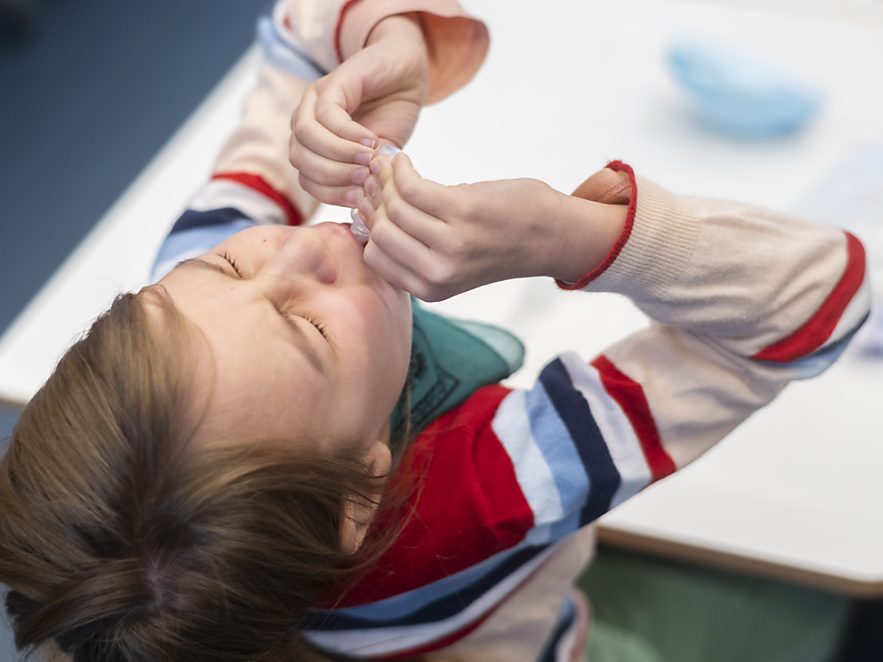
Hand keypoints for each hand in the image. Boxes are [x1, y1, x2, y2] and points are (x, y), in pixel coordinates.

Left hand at [289, 15, 428, 207]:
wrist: (407, 70)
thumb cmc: (393, 116)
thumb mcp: (380, 158)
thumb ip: (367, 180)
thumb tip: (364, 213)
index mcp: (314, 147)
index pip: (308, 180)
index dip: (331, 194)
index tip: (360, 199)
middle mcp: (307, 123)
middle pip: (299, 160)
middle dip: (333, 176)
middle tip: (365, 180)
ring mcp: (314, 101)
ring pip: (305, 137)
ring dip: (338, 155)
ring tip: (368, 160)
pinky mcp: (331, 83)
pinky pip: (327, 115)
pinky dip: (349, 134)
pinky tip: (372, 140)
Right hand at [357, 154, 625, 300]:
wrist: (552, 236)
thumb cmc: (500, 243)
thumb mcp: (451, 265)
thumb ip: (414, 250)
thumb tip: (368, 213)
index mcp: (431, 288)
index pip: (374, 257)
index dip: (369, 225)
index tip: (372, 202)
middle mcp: (438, 272)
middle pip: (379, 230)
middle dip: (374, 200)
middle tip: (380, 180)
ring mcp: (451, 243)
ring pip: (393, 206)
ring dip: (388, 180)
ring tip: (394, 168)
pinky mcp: (463, 212)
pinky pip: (411, 187)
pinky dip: (402, 169)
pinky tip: (406, 163)